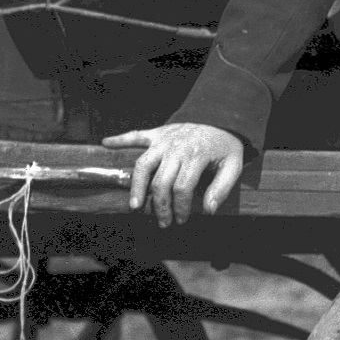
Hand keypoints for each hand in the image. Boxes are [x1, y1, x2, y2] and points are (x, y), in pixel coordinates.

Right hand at [109, 122, 247, 225]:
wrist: (221, 117)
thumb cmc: (225, 146)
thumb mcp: (234, 165)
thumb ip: (222, 187)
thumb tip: (209, 211)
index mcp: (196, 155)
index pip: (182, 188)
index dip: (181, 208)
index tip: (182, 220)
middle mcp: (176, 147)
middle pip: (160, 182)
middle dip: (160, 206)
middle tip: (162, 222)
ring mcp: (164, 140)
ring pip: (143, 164)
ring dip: (136, 187)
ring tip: (134, 206)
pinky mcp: (157, 133)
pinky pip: (136, 135)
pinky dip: (120, 139)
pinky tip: (105, 143)